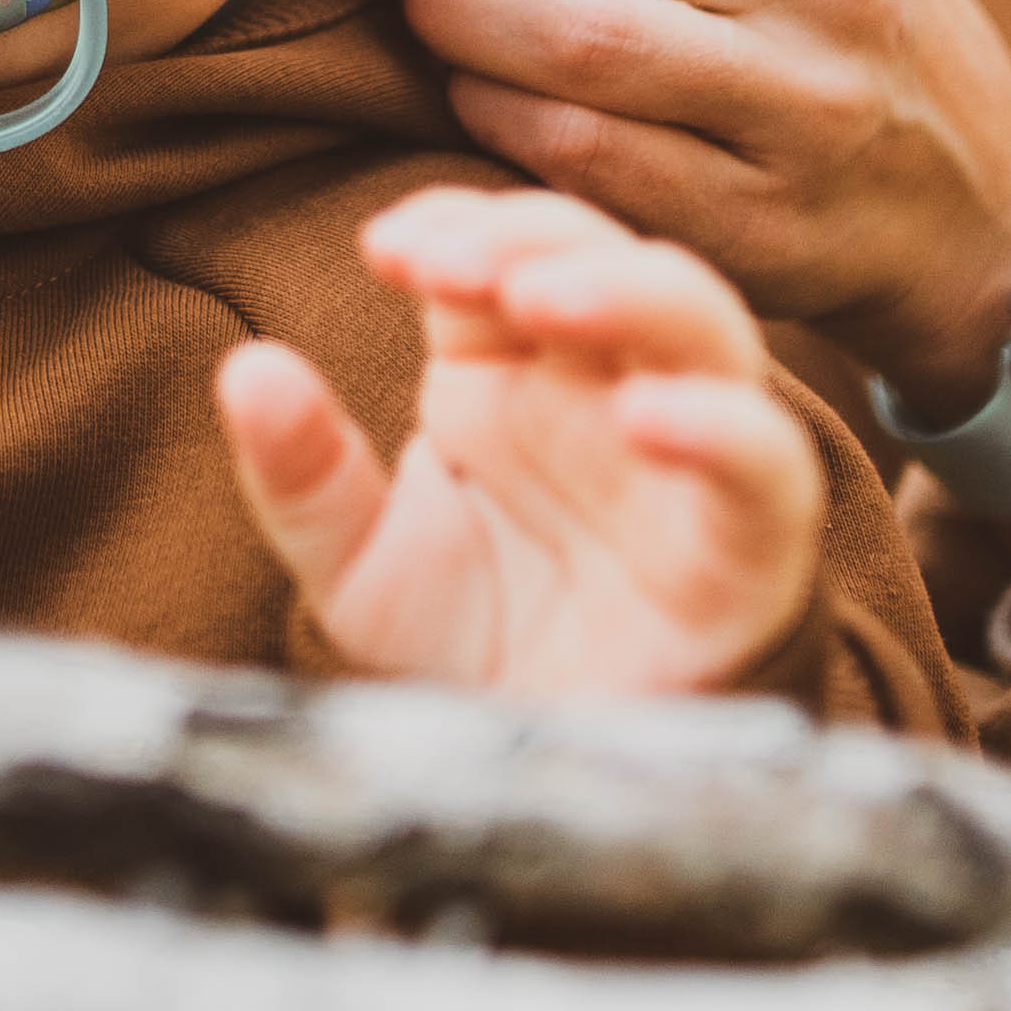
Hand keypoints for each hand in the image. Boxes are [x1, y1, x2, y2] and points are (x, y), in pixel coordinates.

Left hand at [216, 185, 823, 697]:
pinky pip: (766, 469)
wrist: (541, 787)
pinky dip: (720, 429)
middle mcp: (606, 391)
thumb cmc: (464, 647)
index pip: (502, 247)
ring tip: (536, 299)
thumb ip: (303, 474)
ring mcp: (686, 460)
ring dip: (628, 290)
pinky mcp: (749, 550)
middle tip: (448, 261)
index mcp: (512, 372)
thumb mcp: (355, 565)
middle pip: (608, 258)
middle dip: (535, 236)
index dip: (456, 223)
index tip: (385, 249)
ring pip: (704, 328)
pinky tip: (644, 418)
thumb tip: (244, 367)